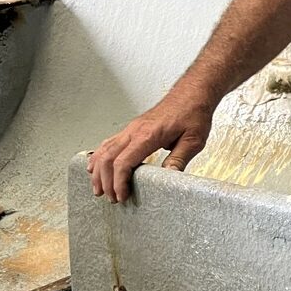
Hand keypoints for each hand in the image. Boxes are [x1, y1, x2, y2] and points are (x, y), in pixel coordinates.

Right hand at [88, 93, 213, 204]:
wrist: (192, 93)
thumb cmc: (193, 112)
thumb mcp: (194, 140)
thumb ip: (179, 159)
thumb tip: (168, 178)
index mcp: (148, 135)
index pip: (123, 162)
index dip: (119, 183)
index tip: (121, 196)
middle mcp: (135, 130)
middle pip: (108, 158)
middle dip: (106, 181)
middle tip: (111, 198)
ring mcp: (131, 128)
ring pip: (104, 150)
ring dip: (98, 171)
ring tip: (99, 188)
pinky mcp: (132, 128)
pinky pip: (109, 142)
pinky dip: (99, 156)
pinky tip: (96, 165)